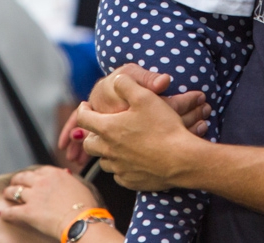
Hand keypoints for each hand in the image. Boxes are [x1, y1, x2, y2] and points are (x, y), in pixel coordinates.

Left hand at [0, 166, 113, 240]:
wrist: (81, 220)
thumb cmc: (85, 205)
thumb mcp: (79, 185)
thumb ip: (68, 178)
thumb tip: (66, 173)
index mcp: (55, 173)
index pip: (39, 170)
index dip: (33, 175)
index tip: (31, 178)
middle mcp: (41, 181)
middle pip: (23, 177)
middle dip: (17, 180)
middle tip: (14, 183)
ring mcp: (33, 196)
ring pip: (14, 191)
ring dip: (9, 192)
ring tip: (6, 195)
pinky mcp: (28, 212)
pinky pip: (11, 211)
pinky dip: (5, 212)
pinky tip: (1, 213)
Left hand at [58, 65, 210, 163]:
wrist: (180, 159)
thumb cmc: (163, 126)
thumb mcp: (145, 96)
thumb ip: (126, 84)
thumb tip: (116, 80)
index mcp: (108, 128)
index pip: (83, 118)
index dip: (82, 109)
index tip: (86, 106)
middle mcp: (109, 151)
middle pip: (89, 144)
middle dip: (91, 134)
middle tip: (101, 127)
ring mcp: (119, 168)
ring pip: (103, 161)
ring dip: (106, 152)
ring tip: (116, 144)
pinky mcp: (131, 181)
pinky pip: (119, 175)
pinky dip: (120, 167)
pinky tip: (131, 161)